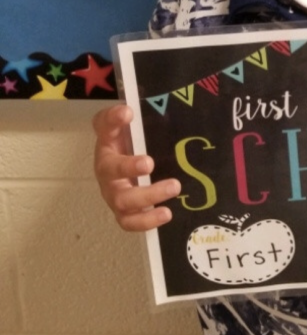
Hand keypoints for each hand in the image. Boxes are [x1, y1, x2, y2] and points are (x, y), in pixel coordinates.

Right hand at [93, 104, 179, 232]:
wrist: (127, 164)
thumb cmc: (127, 147)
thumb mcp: (123, 127)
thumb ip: (120, 117)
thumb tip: (127, 111)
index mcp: (107, 150)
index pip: (104, 130)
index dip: (113, 121)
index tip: (128, 114)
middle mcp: (107, 177)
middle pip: (114, 175)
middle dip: (131, 169)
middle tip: (151, 163)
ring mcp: (116, 198)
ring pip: (124, 205)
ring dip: (149, 199)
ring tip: (174, 188)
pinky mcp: (126, 214)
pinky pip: (131, 223)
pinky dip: (148, 221)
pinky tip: (167, 213)